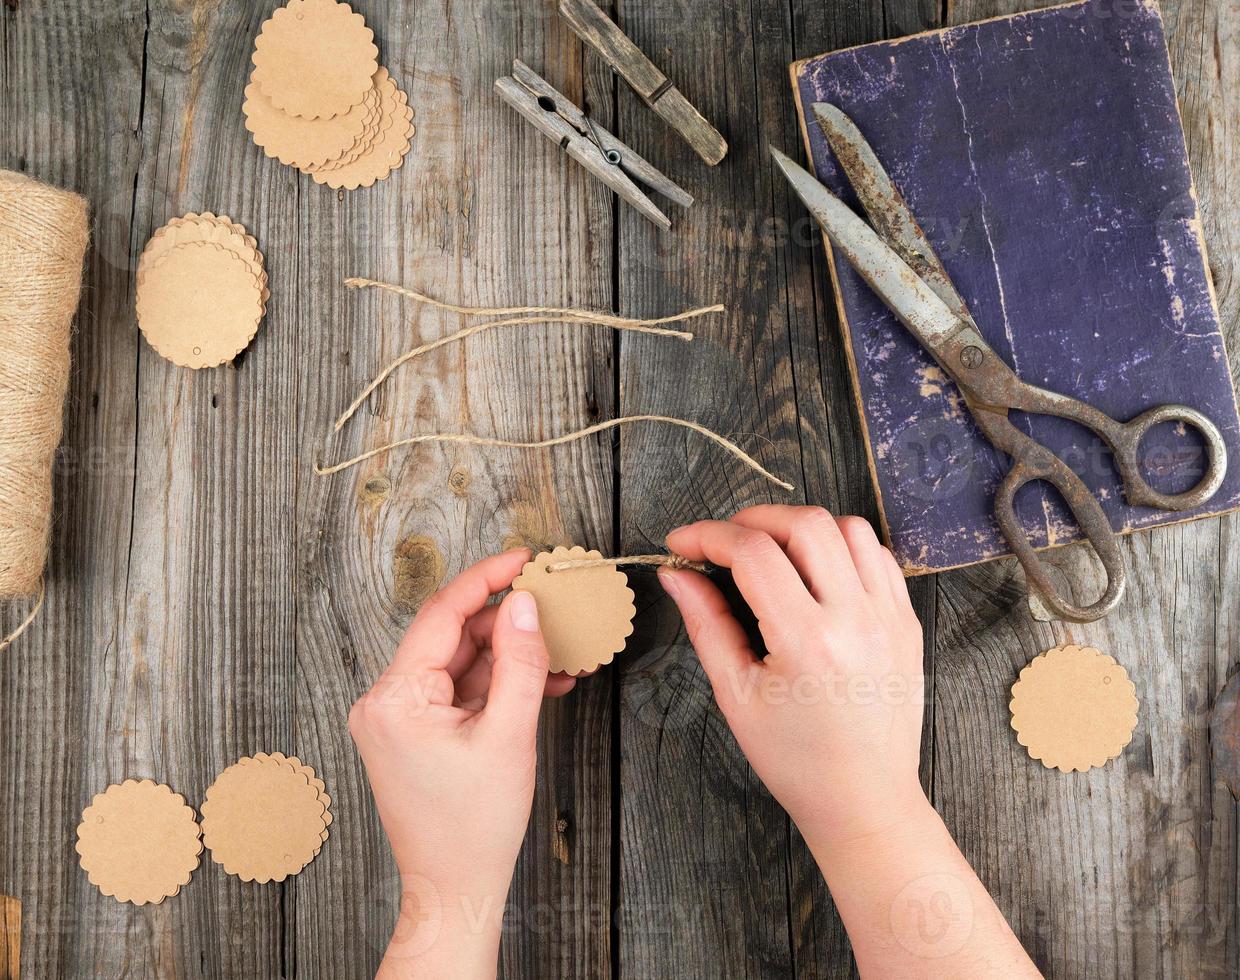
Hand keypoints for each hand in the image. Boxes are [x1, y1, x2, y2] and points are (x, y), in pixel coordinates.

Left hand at [349, 549, 572, 978]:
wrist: (455, 888)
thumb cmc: (474, 827)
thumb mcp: (509, 735)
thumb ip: (520, 662)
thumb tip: (525, 604)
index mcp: (394, 699)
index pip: (442, 614)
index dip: (487, 579)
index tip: (524, 558)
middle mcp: (384, 702)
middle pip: (453, 637)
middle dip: (507, 625)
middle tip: (555, 608)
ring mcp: (397, 718)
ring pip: (460, 663)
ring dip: (508, 657)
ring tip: (559, 656)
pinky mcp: (414, 732)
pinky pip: (458, 691)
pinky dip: (496, 684)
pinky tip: (539, 683)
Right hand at [659, 505, 925, 848]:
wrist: (864, 800)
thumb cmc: (795, 759)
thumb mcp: (736, 695)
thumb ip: (706, 624)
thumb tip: (676, 574)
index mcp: (807, 642)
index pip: (752, 552)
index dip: (707, 536)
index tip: (682, 544)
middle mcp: (856, 619)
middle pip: (805, 523)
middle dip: (753, 519)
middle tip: (724, 542)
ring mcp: (889, 617)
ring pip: (848, 528)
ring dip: (801, 527)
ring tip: (771, 552)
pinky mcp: (907, 622)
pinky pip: (877, 556)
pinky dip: (841, 547)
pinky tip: (814, 571)